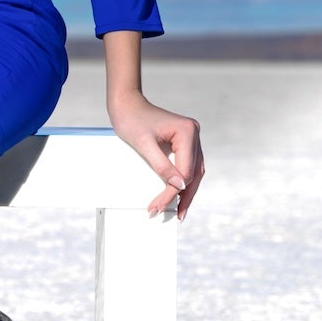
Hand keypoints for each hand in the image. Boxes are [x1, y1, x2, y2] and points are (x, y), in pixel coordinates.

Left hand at [107, 92, 204, 218]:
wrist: (126, 104)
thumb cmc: (131, 120)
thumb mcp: (143, 145)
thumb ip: (162, 166)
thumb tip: (179, 186)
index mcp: (187, 131)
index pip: (184, 170)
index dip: (173, 191)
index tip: (158, 206)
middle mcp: (193, 133)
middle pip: (194, 172)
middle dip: (185, 195)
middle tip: (177, 216)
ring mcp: (191, 136)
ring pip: (195, 170)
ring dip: (187, 191)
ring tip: (179, 211)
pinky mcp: (185, 141)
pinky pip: (188, 164)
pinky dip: (183, 180)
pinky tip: (179, 194)